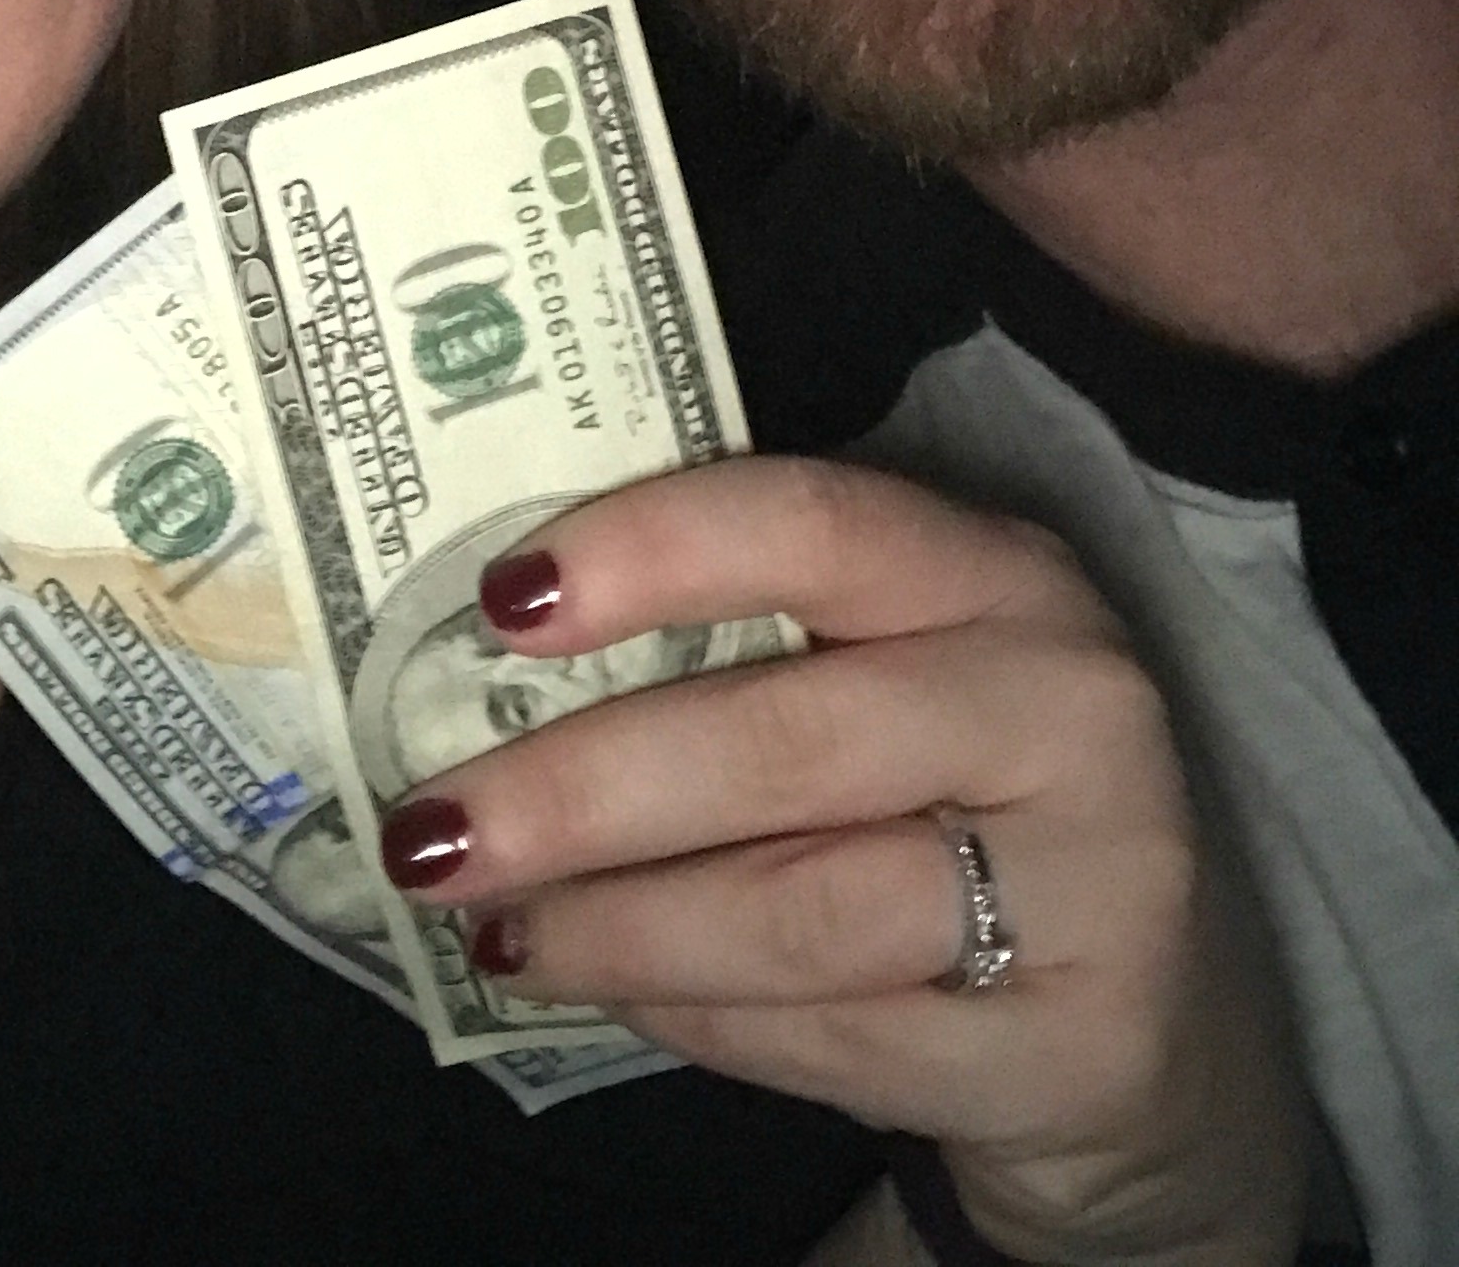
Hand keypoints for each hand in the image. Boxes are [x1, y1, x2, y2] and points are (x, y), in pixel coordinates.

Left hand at [374, 457, 1304, 1266]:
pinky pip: (838, 1036)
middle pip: (782, 743)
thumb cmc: (945, 785)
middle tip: (428, 832)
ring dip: (618, 931)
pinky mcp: (1079, 1042)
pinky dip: (701, 1022)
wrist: (1136, 996)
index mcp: (991, 567)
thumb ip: (736, 638)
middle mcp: (1062, 701)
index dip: (650, 551)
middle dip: (577, 794)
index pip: (810, 521)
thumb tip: (486, 657)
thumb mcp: (884, 663)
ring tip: (499, 931)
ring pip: (801, 912)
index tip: (504, 601)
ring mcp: (1094, 878)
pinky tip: (617, 996)